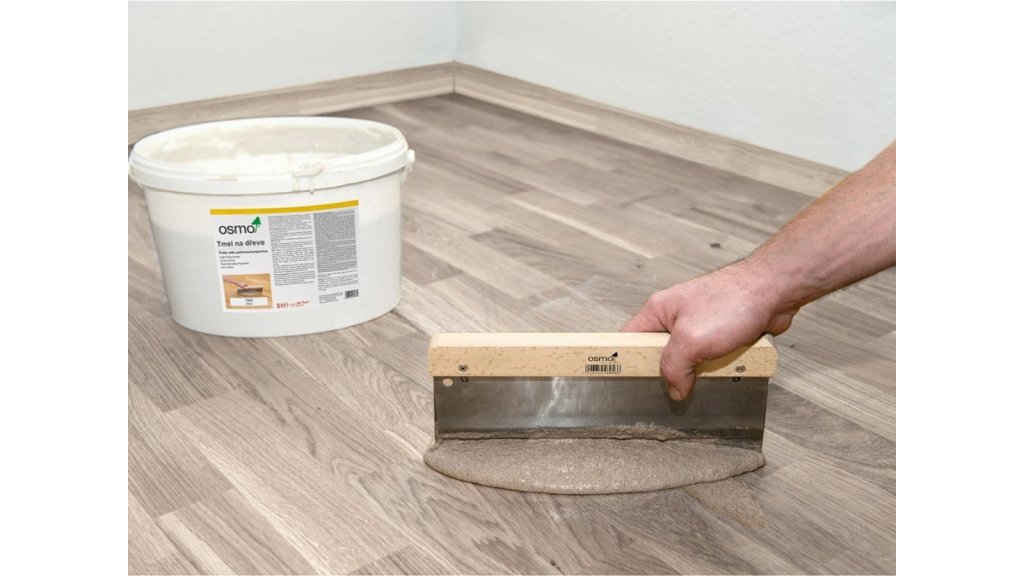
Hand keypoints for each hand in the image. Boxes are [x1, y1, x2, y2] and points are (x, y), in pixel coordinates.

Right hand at [623, 261, 797, 399]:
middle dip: (671, 372)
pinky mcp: (722, 333)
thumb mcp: (691, 339)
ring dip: (700, 372)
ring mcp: (700, 325)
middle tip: (676, 387)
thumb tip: (674, 389)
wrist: (775, 290)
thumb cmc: (733, 301)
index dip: (625, 360)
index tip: (627, 383)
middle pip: (661, 354)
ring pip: (690, 359)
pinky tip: (729, 370)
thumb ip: (674, 366)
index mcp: (659, 310)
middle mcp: (677, 316)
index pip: (630, 338)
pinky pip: (713, 358)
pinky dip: (720, 366)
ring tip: (710, 376)